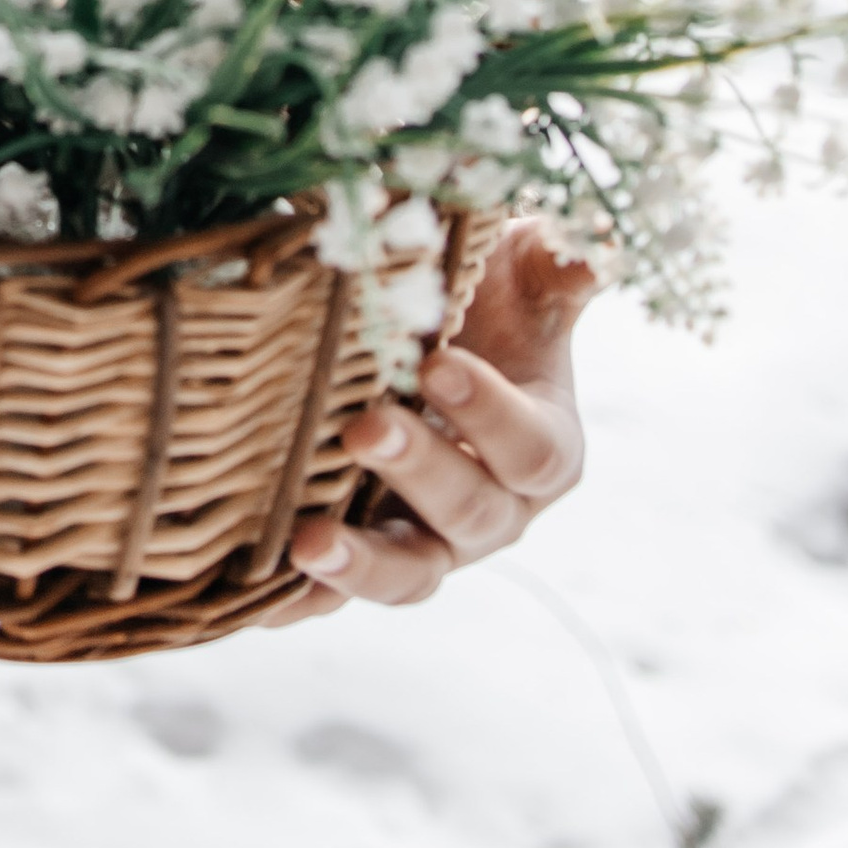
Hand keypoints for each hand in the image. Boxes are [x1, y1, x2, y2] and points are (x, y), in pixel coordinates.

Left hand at [286, 220, 593, 611]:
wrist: (421, 336)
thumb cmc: (481, 301)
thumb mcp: (523, 276)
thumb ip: (558, 268)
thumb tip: (589, 246)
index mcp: (544, 448)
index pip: (532, 448)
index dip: (490, 413)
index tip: (439, 366)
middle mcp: (493, 510)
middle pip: (470, 512)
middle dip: (420, 472)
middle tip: (366, 428)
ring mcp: (427, 542)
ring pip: (409, 573)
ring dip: (362, 562)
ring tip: (309, 543)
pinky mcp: (364, 559)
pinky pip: (336, 597)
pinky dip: (300, 601)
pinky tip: (257, 600)